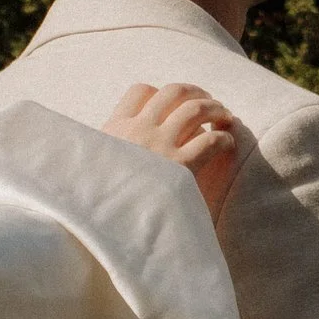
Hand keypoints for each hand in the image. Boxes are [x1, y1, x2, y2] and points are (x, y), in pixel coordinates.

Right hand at [104, 80, 243, 224]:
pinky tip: (227, 144)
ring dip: (215, 109)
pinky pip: (211, 141)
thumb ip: (105, 155)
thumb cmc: (98, 203)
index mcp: (115, 128)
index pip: (140, 92)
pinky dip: (223, 138)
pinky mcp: (181, 168)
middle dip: (195, 92)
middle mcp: (139, 130)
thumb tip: (112, 152)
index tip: (171, 104)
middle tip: (207, 101)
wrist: (102, 227)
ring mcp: (160, 146)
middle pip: (173, 93)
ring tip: (224, 116)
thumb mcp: (92, 170)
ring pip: (196, 109)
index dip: (160, 94)